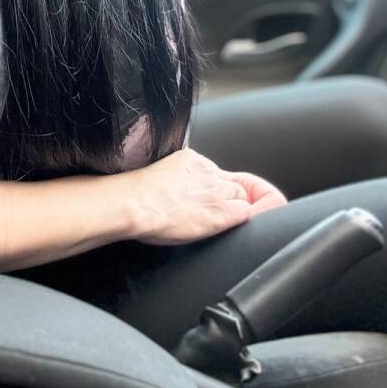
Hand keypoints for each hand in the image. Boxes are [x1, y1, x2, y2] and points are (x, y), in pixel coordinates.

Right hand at [127, 148, 286, 245]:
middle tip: (225, 215)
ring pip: (242, 198)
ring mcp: (216, 191)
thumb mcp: (156, 176)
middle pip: (236, 184)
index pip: (217, 173)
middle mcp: (207, 171)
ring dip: (238, 209)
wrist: (134, 203)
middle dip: (235, 199)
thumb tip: (168, 194)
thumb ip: (172, 180)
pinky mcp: (221, 211)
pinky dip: (252, 217)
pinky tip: (247, 226)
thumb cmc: (134, 196)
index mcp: (190, 161)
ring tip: (225, 222)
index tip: (224, 196)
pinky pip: (249, 212)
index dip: (223, 187)